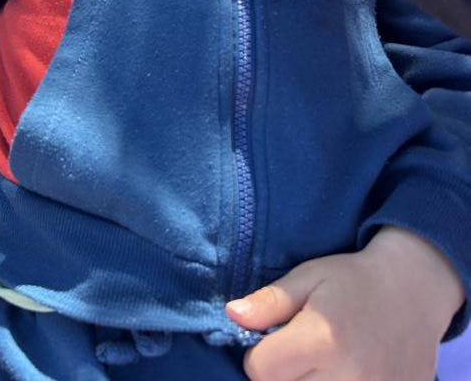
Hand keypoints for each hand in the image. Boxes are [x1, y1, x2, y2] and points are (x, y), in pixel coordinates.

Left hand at [226, 227, 463, 379]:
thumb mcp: (308, 277)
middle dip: (282, 377)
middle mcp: (348, 378)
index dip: (259, 356)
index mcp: (322, 340)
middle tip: (300, 353)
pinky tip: (340, 375)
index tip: (275, 341)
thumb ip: (270, 302)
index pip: (260, 371)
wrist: (414, 291)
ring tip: (319, 366)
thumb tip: (232, 315)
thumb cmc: (354, 280)